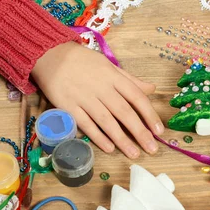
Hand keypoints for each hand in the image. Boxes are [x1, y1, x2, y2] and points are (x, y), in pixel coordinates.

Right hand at [32, 42, 163, 158]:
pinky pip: (86, 124)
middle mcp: (101, 87)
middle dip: (140, 132)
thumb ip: (130, 80)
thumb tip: (152, 89)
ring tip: (134, 153)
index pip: (137, 97)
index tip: (159, 131)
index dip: (149, 115)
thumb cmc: (83, 61)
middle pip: (124, 112)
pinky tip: (110, 148)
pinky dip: (98, 136)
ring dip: (121, 139)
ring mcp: (84, 98)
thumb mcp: (109, 65)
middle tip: (152, 149)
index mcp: (113, 76)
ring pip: (106, 121)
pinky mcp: (68, 107)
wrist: (50, 55)